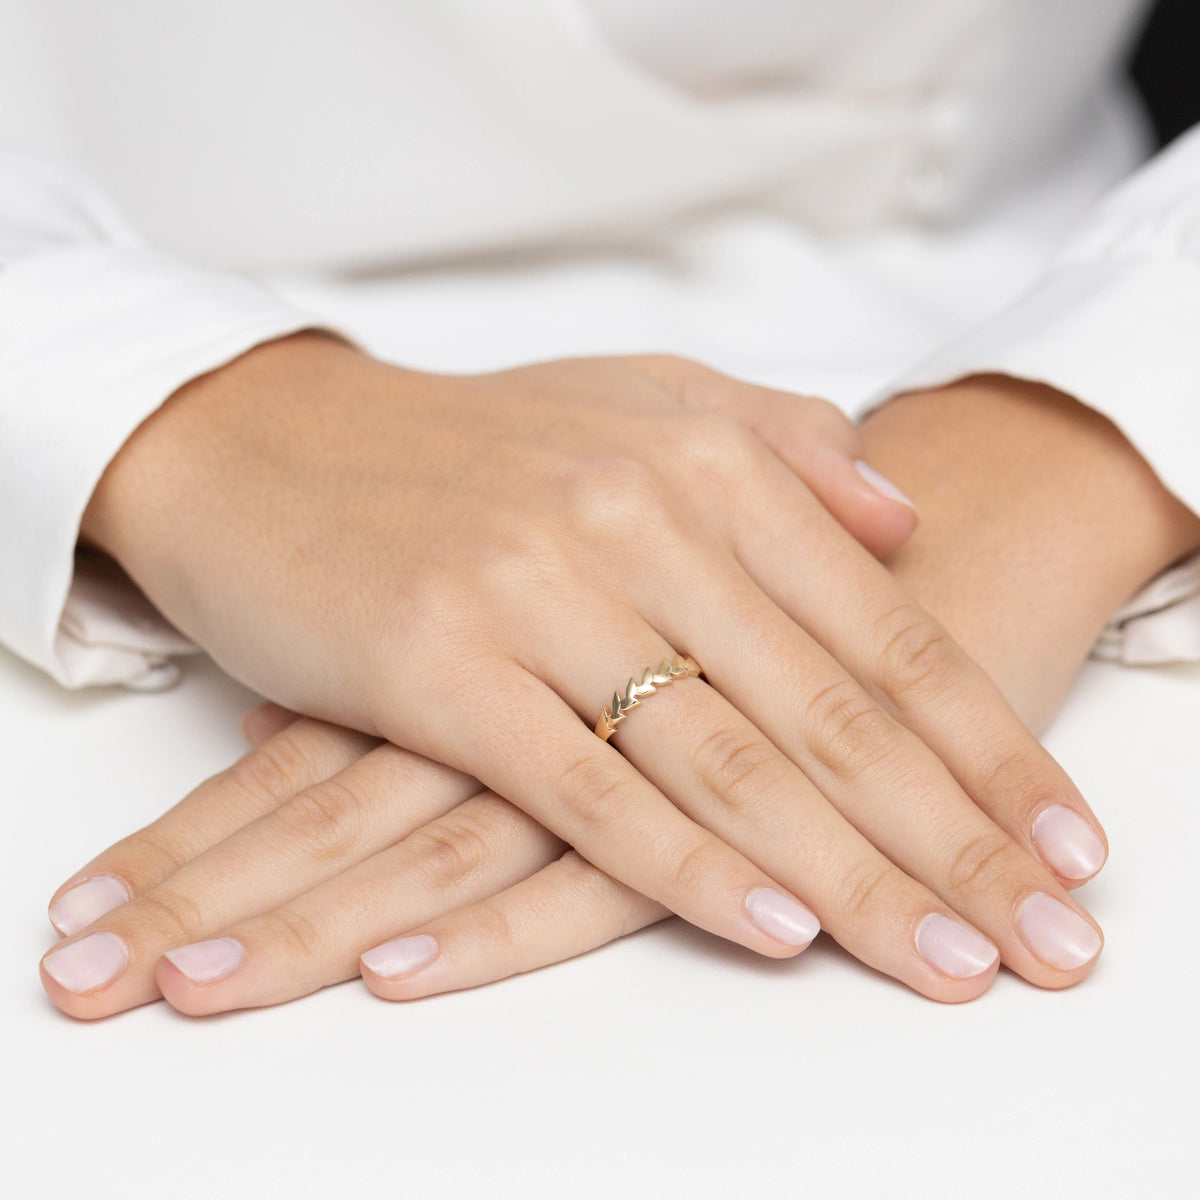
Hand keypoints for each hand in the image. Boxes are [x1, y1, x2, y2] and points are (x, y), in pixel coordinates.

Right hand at [55, 343, 1104, 1013]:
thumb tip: (896, 516)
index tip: (1063, 840)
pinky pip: (587, 792)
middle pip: (831, 712)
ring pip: (727, 762)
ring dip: (850, 877)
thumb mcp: (636, 402)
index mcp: (702, 459)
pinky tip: (777, 926)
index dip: (987, 745)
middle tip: (1045, 939)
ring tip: (946, 959)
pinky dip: (687, 867)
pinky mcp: (441, 667)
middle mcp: (636, 519)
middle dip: (954, 839)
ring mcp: (537, 592)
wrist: (272, 446)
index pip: (884, 630)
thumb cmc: (465, 442)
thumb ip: (778, 443)